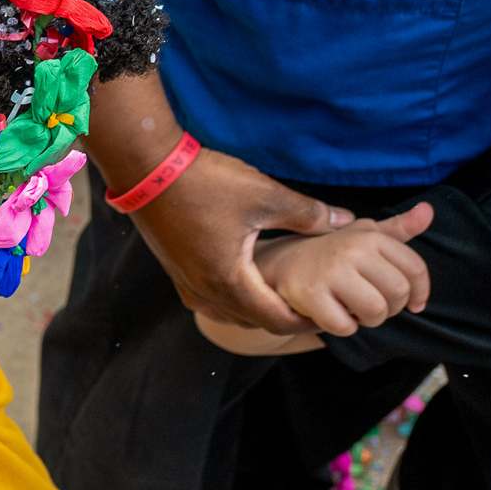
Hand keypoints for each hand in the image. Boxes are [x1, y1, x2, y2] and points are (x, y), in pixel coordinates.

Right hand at [128, 148, 353, 333]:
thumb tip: (345, 221)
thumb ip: (308, 214)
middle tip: (317, 306)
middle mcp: (204, 291)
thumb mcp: (264, 196)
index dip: (308, 322)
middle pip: (254, 322)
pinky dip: (236, 301)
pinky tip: (248, 280)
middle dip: (286, 318)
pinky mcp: (176, 270)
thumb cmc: (204, 183)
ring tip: (285, 296)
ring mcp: (185, 282)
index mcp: (228, 280)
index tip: (333, 315)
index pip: (276, 320)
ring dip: (259, 311)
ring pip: (230, 314)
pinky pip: (212, 301)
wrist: (146, 167)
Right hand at [251, 202, 433, 336]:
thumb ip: (398, 228)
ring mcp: (330, 271)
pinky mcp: (309, 294)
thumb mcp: (363, 234)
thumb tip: (428, 211)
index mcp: (368, 235)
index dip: (419, 292)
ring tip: (354, 309)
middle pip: (397, 293)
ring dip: (368, 320)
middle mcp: (351, 249)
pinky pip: (345, 326)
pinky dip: (342, 327)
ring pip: (375, 311)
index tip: (413, 303)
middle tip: (373, 304)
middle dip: (390, 308)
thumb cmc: (329, 251)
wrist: (277, 263)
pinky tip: (332, 313)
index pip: (414, 269)